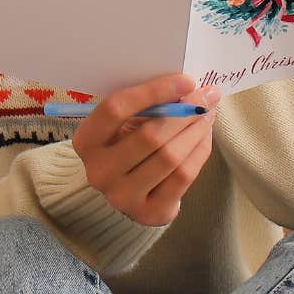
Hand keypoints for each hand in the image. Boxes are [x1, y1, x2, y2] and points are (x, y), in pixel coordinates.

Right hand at [72, 73, 220, 225]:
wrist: (128, 190)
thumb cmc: (126, 145)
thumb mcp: (124, 123)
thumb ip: (146, 106)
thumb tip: (189, 89)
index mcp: (86, 141)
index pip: (115, 109)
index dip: (153, 92)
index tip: (185, 81)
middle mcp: (98, 172)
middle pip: (149, 136)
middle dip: (185, 113)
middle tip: (207, 96)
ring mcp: (122, 197)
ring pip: (170, 157)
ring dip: (196, 131)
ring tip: (207, 115)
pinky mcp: (149, 213)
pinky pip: (183, 177)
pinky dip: (200, 151)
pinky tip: (204, 137)